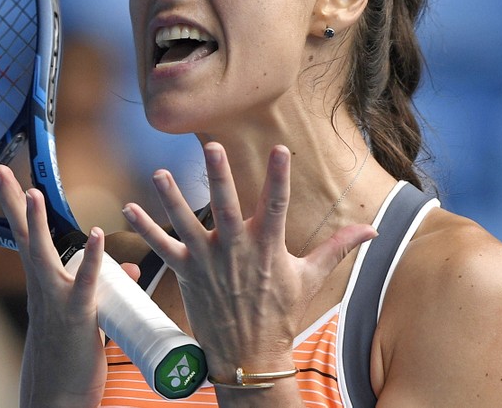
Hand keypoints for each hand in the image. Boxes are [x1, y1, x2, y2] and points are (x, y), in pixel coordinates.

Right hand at [0, 165, 105, 407]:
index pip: (25, 236)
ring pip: (43, 255)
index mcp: (42, 283)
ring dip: (37, 224)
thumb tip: (133, 268)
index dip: (14, 205)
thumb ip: (109, 285)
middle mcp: (42, 287)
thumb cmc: (70, 355)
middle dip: (13, 203)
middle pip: (24, 237)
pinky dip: (93, 259)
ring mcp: (56, 300)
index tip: (4, 175)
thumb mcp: (89, 314)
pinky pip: (85, 283)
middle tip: (0, 171)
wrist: (57, 398)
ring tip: (33, 192)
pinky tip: (96, 236)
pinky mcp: (78, 315)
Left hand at [121, 143, 375, 377]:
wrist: (250, 355)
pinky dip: (144, 229)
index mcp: (268, 246)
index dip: (279, 176)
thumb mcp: (311, 277)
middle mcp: (236, 249)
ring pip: (186, 224)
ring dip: (171, 199)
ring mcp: (209, 261)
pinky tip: (128, 208)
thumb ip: (338, 247)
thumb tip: (374, 229)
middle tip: (211, 147)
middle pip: (227, 206)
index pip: (277, 204)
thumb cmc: (281, 312)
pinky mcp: (187, 273)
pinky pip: (162, 248)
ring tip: (160, 174)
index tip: (281, 149)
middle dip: (219, 176)